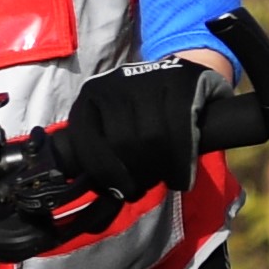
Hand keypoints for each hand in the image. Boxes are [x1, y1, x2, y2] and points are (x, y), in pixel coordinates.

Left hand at [53, 56, 226, 196]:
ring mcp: (147, 77)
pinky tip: (180, 179)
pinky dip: (180, 162)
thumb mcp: (114, 124)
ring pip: (151, 137)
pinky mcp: (180, 79)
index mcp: (90, 95)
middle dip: (133, 173)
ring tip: (162, 179)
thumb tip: (103, 189)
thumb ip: (102, 149)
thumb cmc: (144, 113)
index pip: (86, 138)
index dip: (103, 172)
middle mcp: (114, 82)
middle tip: (142, 187)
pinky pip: (180, 130)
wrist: (183, 80)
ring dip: (158, 169)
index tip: (118, 191)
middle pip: (120, 141)